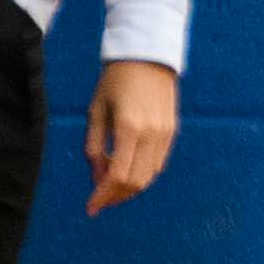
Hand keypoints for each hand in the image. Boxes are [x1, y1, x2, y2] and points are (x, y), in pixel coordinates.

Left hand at [84, 57, 179, 212]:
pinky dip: (141, 173)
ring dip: (129, 187)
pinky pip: (157, 163)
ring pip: (149, 176)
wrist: (147, 56)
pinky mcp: (172, 131)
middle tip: (99, 200)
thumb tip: (97, 178)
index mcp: (129, 128)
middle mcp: (151, 134)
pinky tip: (126, 168)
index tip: (91, 207)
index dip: (103, 196)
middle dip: (116, 196)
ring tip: (110, 184)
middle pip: (136, 182)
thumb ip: (94, 147)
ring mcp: (165, 134)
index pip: (117, 176)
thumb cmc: (114, 82)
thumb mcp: (95, 112)